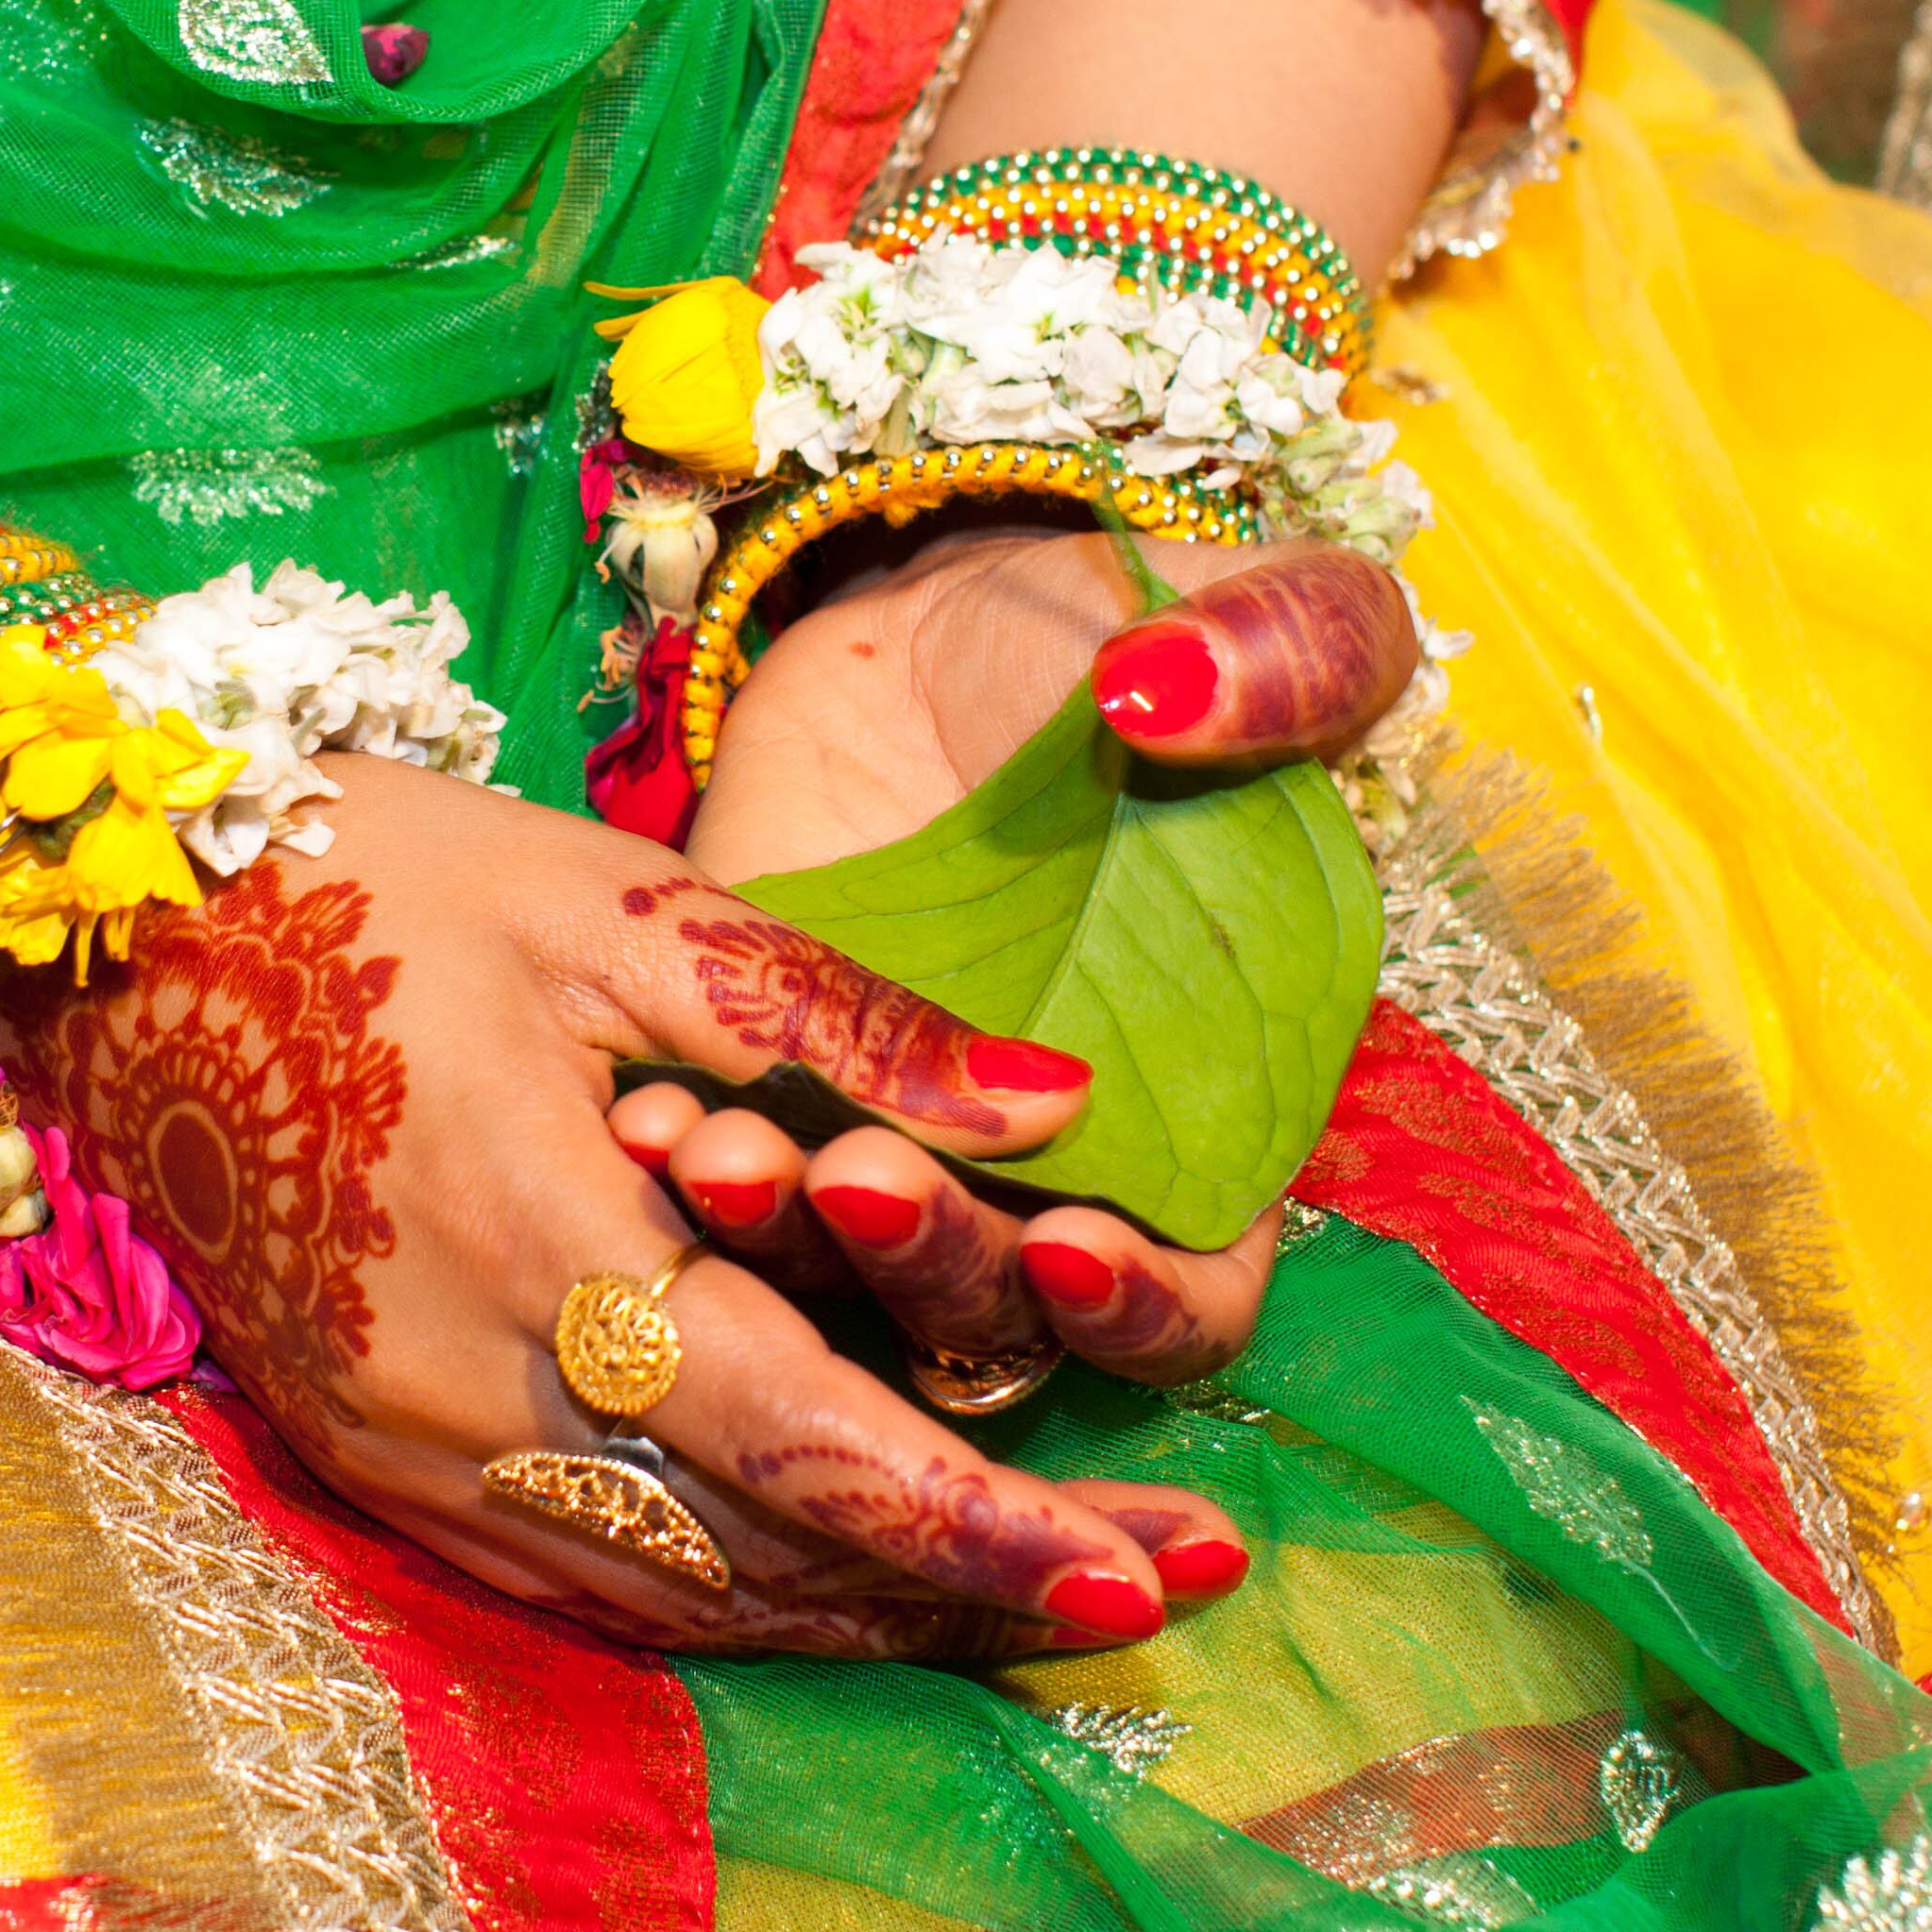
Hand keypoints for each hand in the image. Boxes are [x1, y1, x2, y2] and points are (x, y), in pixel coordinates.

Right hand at [0, 756, 1249, 1655]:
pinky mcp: (353, 1453)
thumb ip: (847, 1022)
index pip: (807, 1446)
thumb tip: (1068, 1114)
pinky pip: (568, 1573)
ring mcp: (392, 1446)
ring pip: (668, 1598)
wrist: (105, 927)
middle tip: (1152, 1597)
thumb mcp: (621, 905)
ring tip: (1031, 1605)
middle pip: (758, 1567)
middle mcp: (458, 1393)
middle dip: (966, 1598)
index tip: (1149, 1568)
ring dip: (855, 1618)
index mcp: (539, 1245)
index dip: (986, 1526)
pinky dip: (719, 1593)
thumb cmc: (372, 879)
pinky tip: (827, 1578)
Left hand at [606, 526, 1415, 1436]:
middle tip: (842, 1173)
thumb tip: (1184, 694)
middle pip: (999, 1316)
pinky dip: (683, 1176)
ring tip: (707, 1149)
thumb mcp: (1249, 615)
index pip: (1194, 1294)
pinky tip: (636, 1113)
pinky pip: (726, 1189)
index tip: (1064, 1242)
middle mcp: (1051, 1176)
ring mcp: (896, 1148)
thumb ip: (1295, 648)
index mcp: (1205, 1116)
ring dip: (777, 1246)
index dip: (1141, 1304)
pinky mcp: (764, 1099)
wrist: (936, 627)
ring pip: (843, 1286)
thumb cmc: (1129, 645)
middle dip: (922, 1266)